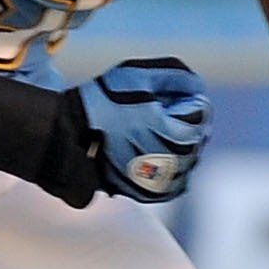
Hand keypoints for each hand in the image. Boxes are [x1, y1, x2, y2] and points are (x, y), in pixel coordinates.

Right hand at [71, 58, 208, 203]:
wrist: (66, 134)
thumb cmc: (102, 102)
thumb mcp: (138, 74)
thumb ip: (176, 75)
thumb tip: (197, 86)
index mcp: (174, 135)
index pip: (201, 116)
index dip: (189, 102)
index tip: (169, 98)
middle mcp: (171, 164)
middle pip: (196, 141)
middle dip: (186, 125)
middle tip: (162, 113)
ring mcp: (158, 183)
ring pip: (187, 165)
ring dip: (180, 148)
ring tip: (155, 133)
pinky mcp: (145, 194)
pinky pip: (172, 185)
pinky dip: (172, 171)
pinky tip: (157, 156)